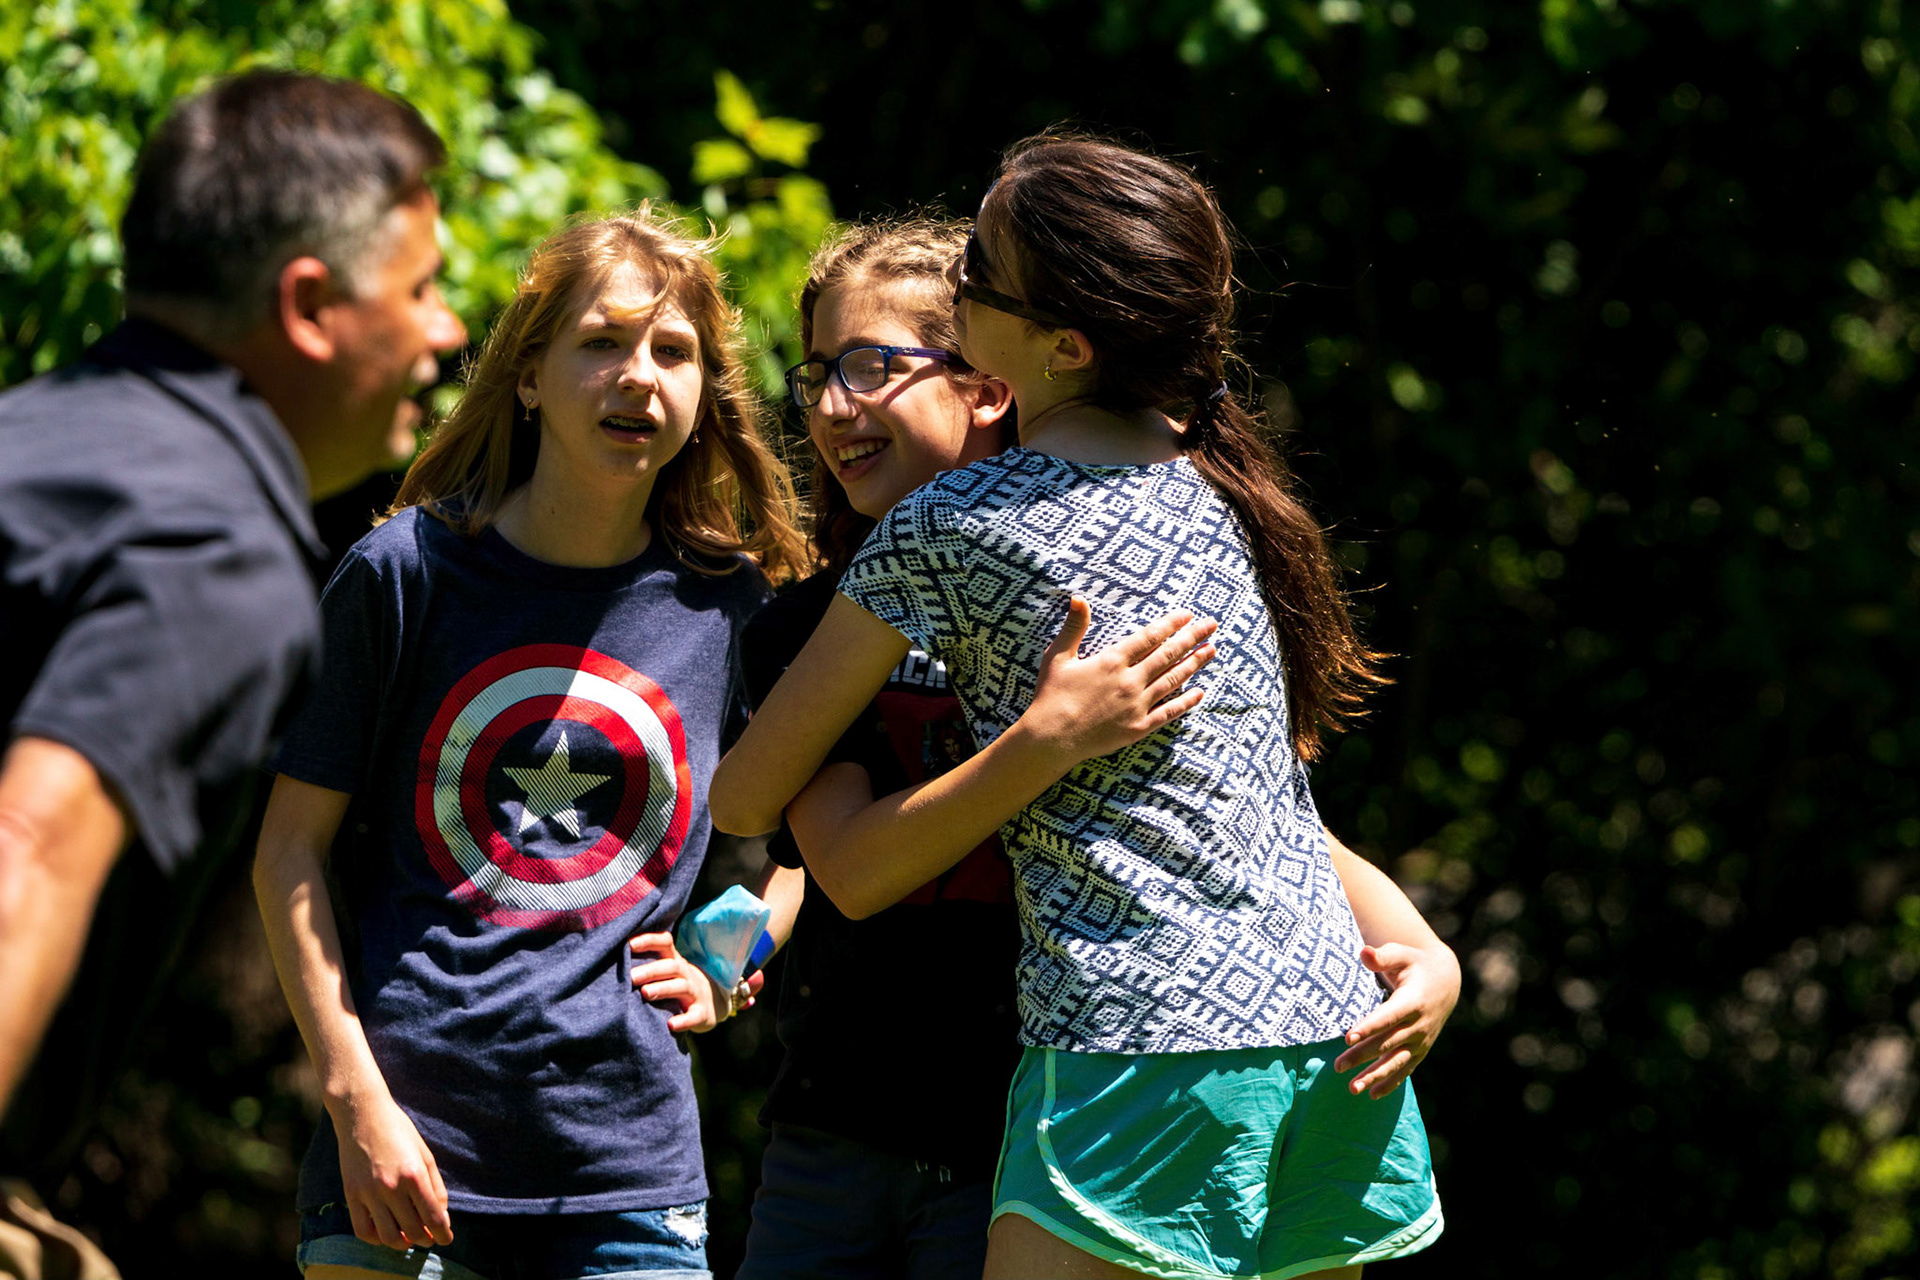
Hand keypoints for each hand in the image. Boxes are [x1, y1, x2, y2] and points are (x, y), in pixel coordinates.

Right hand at [334, 1091, 451, 1249]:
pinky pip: (363, 1230)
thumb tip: (441, 1216)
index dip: (443, 1233)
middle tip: (429, 1237)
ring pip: (389, 1237)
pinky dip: (377, 1239)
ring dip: (403, 1243)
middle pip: (413, 1230)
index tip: (446, 1239)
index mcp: (414, 1174)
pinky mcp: (351, 1195)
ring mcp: (369, 1193)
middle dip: (426, 1239)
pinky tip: (386, 1231)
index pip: (433, 1217)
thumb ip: (436, 1186)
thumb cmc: (398, 1130)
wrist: (362, 1113)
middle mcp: (391, 1187)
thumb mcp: (425, 1154)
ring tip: (409, 1238)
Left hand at [630, 931, 726, 1031]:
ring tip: (645, 993)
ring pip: (682, 987)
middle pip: (671, 966)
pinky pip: (694, 1016)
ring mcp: (695, 993)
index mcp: (674, 960)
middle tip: (631, 977)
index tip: (629, 944)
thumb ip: (646, 963)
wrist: (710, 1004)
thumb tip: (610, 956)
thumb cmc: (675, 984)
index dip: (649, 941)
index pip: (665, 943)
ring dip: (663, 989)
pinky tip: (671, 1025)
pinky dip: (684, 1021)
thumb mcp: (666, 970)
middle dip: (651, 970)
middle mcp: (686, 974)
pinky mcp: (701, 1013)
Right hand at [1023, 598, 1217, 766]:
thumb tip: (1078, 598)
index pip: (1149, 637)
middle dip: (1192, 637)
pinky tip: (1199, 692)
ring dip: (1194, 664)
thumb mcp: (1058, 657)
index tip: (1188, 614)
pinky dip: (1186, 702)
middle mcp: (1130, 681)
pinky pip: (1168, 712)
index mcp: (1112, 661)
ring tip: (1211, 651)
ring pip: (1173, 680)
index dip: (1171, 624)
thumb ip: (1073, 627)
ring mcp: (1137, 705)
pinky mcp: (1139, 728)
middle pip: (1168, 654)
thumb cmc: (1051, 696)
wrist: (1051, 739)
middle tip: (1211, 625)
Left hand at [1335, 942, 1461, 1097]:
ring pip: (1396, 1062)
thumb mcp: (1402, 954)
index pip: (1388, 1017)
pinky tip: (1372, 1094)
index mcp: (1413, 1001)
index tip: (1348, 1038)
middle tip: (1338, 1066)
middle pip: (1387, 1043)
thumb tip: (1364, 953)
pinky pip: (1405, 1069)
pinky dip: (1390, 1083)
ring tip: (1353, 1089)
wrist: (1446, 981)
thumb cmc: (1415, 964)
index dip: (1369, 1027)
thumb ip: (1383, 956)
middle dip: (1362, 1056)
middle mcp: (1419, 1025)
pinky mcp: (1420, 1050)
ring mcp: (1421, 1040)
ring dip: (1375, 1076)